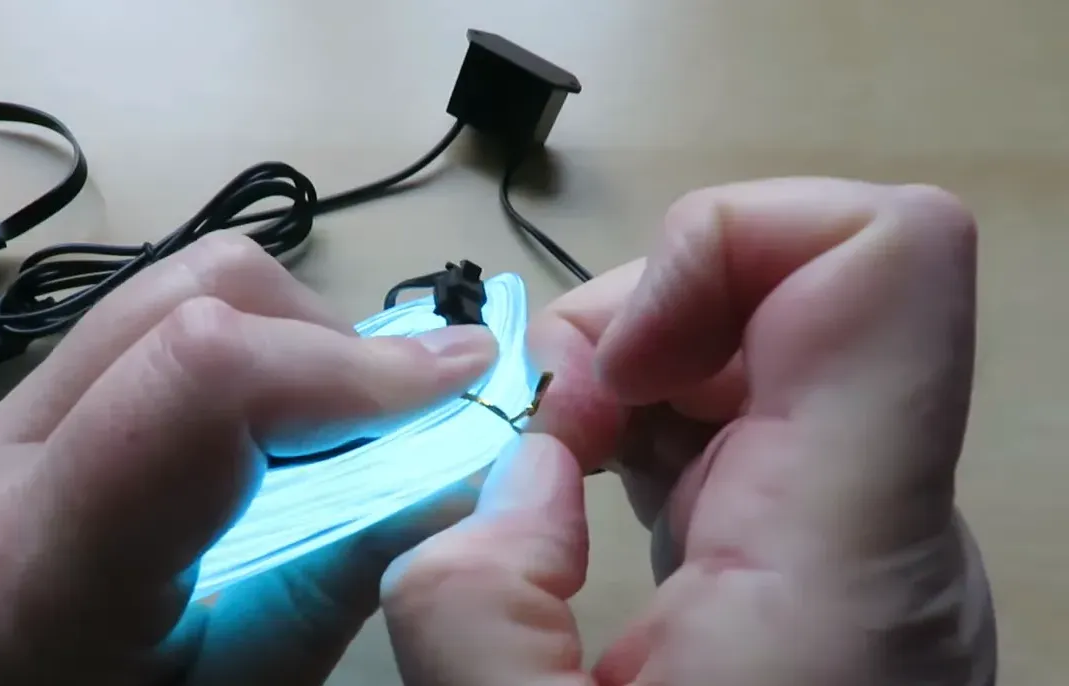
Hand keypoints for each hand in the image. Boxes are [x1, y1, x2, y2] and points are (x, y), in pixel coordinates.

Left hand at [0, 234, 497, 685]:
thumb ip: (328, 593)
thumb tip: (445, 479)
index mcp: (43, 565)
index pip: (204, 379)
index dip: (350, 362)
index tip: (455, 379)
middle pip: (195, 297)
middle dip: (331, 340)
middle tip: (395, 419)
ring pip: (173, 288)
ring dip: (291, 335)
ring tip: (335, 425)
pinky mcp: (18, 410)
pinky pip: (150, 325)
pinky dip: (247, 347)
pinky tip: (271, 429)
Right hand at [379, 178, 995, 684]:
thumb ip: (476, 605)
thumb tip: (524, 474)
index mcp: (846, 551)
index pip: (886, 256)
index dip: (730, 242)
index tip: (618, 361)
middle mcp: (886, 518)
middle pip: (800, 279)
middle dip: (641, 314)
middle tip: (547, 423)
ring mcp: (863, 528)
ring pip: (769, 334)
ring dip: (638, 363)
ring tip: (554, 458)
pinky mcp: (827, 550)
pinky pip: (755, 410)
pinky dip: (656, 414)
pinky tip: (591, 486)